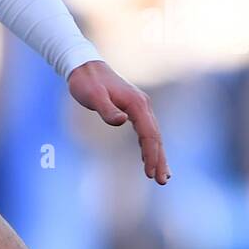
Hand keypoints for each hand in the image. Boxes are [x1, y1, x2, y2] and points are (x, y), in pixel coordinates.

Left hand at [67, 60, 170, 184]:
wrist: (85, 67)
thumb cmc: (87, 83)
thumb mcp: (94, 97)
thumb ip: (107, 110)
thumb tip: (121, 121)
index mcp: (137, 104)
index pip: (149, 134)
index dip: (152, 154)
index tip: (151, 173)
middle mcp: (143, 106)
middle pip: (156, 137)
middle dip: (160, 160)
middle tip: (162, 181)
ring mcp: (140, 107)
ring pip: (153, 135)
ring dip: (158, 155)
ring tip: (162, 176)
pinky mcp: (133, 109)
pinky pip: (146, 131)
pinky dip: (150, 146)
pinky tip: (151, 158)